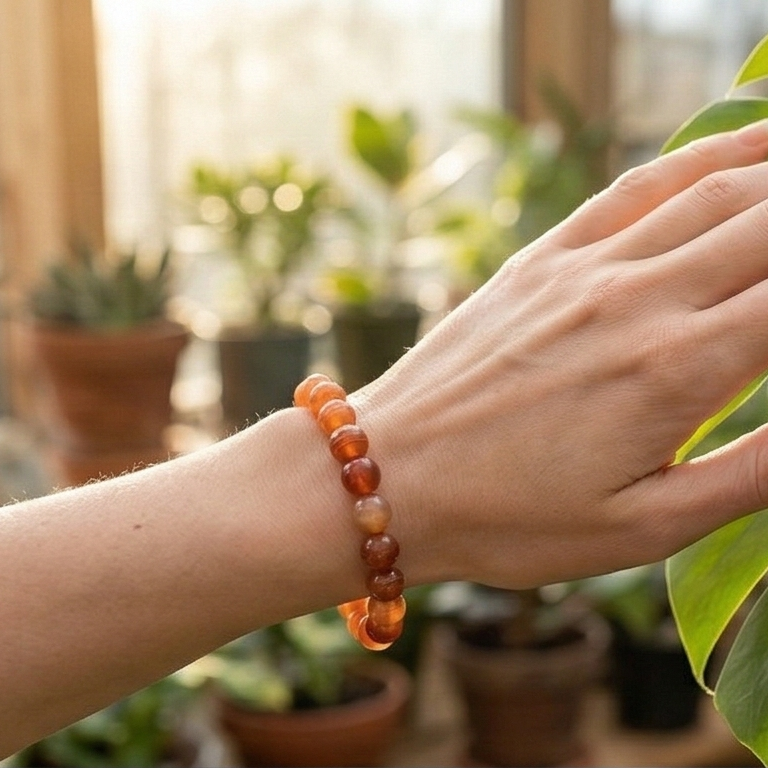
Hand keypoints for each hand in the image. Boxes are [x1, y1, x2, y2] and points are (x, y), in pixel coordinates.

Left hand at [355, 121, 767, 588]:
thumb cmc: (510, 519)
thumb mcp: (642, 529)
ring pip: (714, 189)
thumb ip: (751, 475)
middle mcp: (640, 301)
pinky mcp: (541, 259)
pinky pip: (634, 187)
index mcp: (679, 372)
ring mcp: (584, 269)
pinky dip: (700, 154)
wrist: (391, 476)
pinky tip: (740, 146)